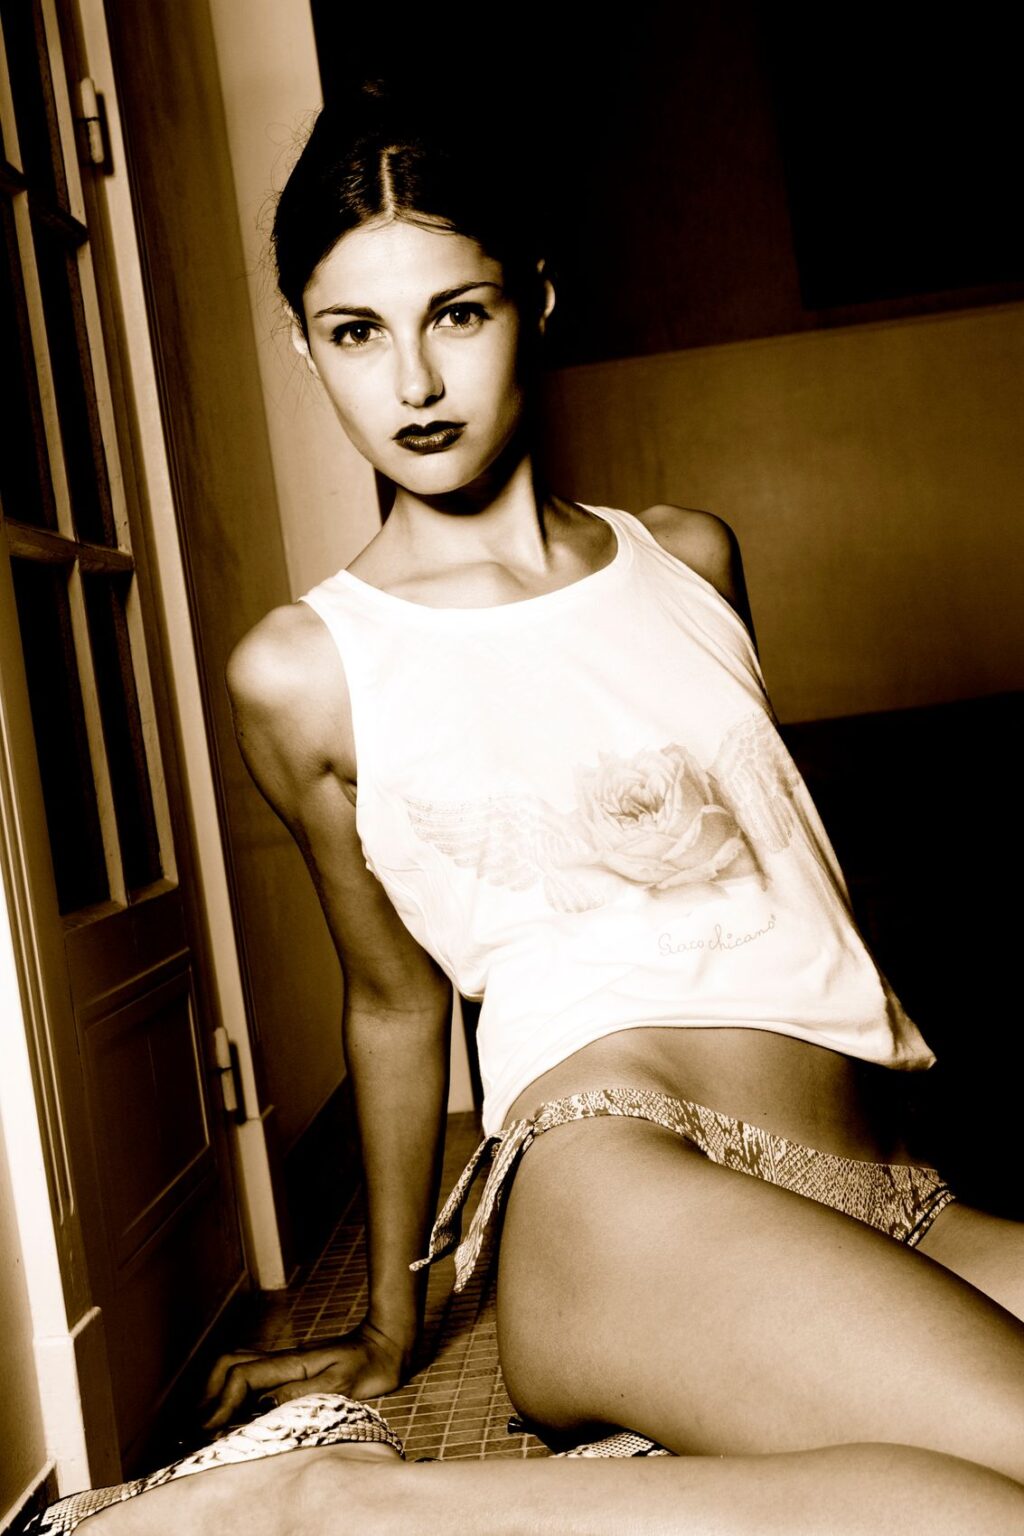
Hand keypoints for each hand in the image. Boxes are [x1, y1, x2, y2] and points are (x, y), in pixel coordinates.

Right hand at [201, 1319, 407, 1429]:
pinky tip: (234, 1415)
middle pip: (227, 1365)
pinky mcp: (290, 1371)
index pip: (241, 1377)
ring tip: (207, 1424)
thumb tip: (262, 1405)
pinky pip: (251, 1377)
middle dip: (208, 1394)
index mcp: (290, 1362)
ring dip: (217, 1392)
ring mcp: (284, 1364)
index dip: (221, 1404)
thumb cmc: (368, 1364)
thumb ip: (301, 1393)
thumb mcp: (341, 1383)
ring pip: (235, 1367)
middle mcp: (281, 1360)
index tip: (208, 1432)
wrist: (386, 1345)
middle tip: (199, 1429)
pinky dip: (233, 1393)